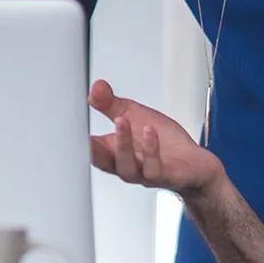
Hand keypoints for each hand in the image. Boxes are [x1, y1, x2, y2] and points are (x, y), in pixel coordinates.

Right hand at [88, 79, 223, 197]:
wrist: (194, 165)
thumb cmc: (163, 144)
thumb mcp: (133, 116)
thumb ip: (111, 103)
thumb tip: (95, 87)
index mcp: (114, 152)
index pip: (89, 148)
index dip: (76, 138)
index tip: (68, 122)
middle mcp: (125, 165)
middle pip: (102, 161)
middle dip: (92, 147)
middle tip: (85, 129)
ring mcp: (144, 173)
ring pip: (126, 166)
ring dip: (122, 143)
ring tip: (121, 120)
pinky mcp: (165, 175)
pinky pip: (153, 168)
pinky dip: (150, 150)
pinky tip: (149, 132)